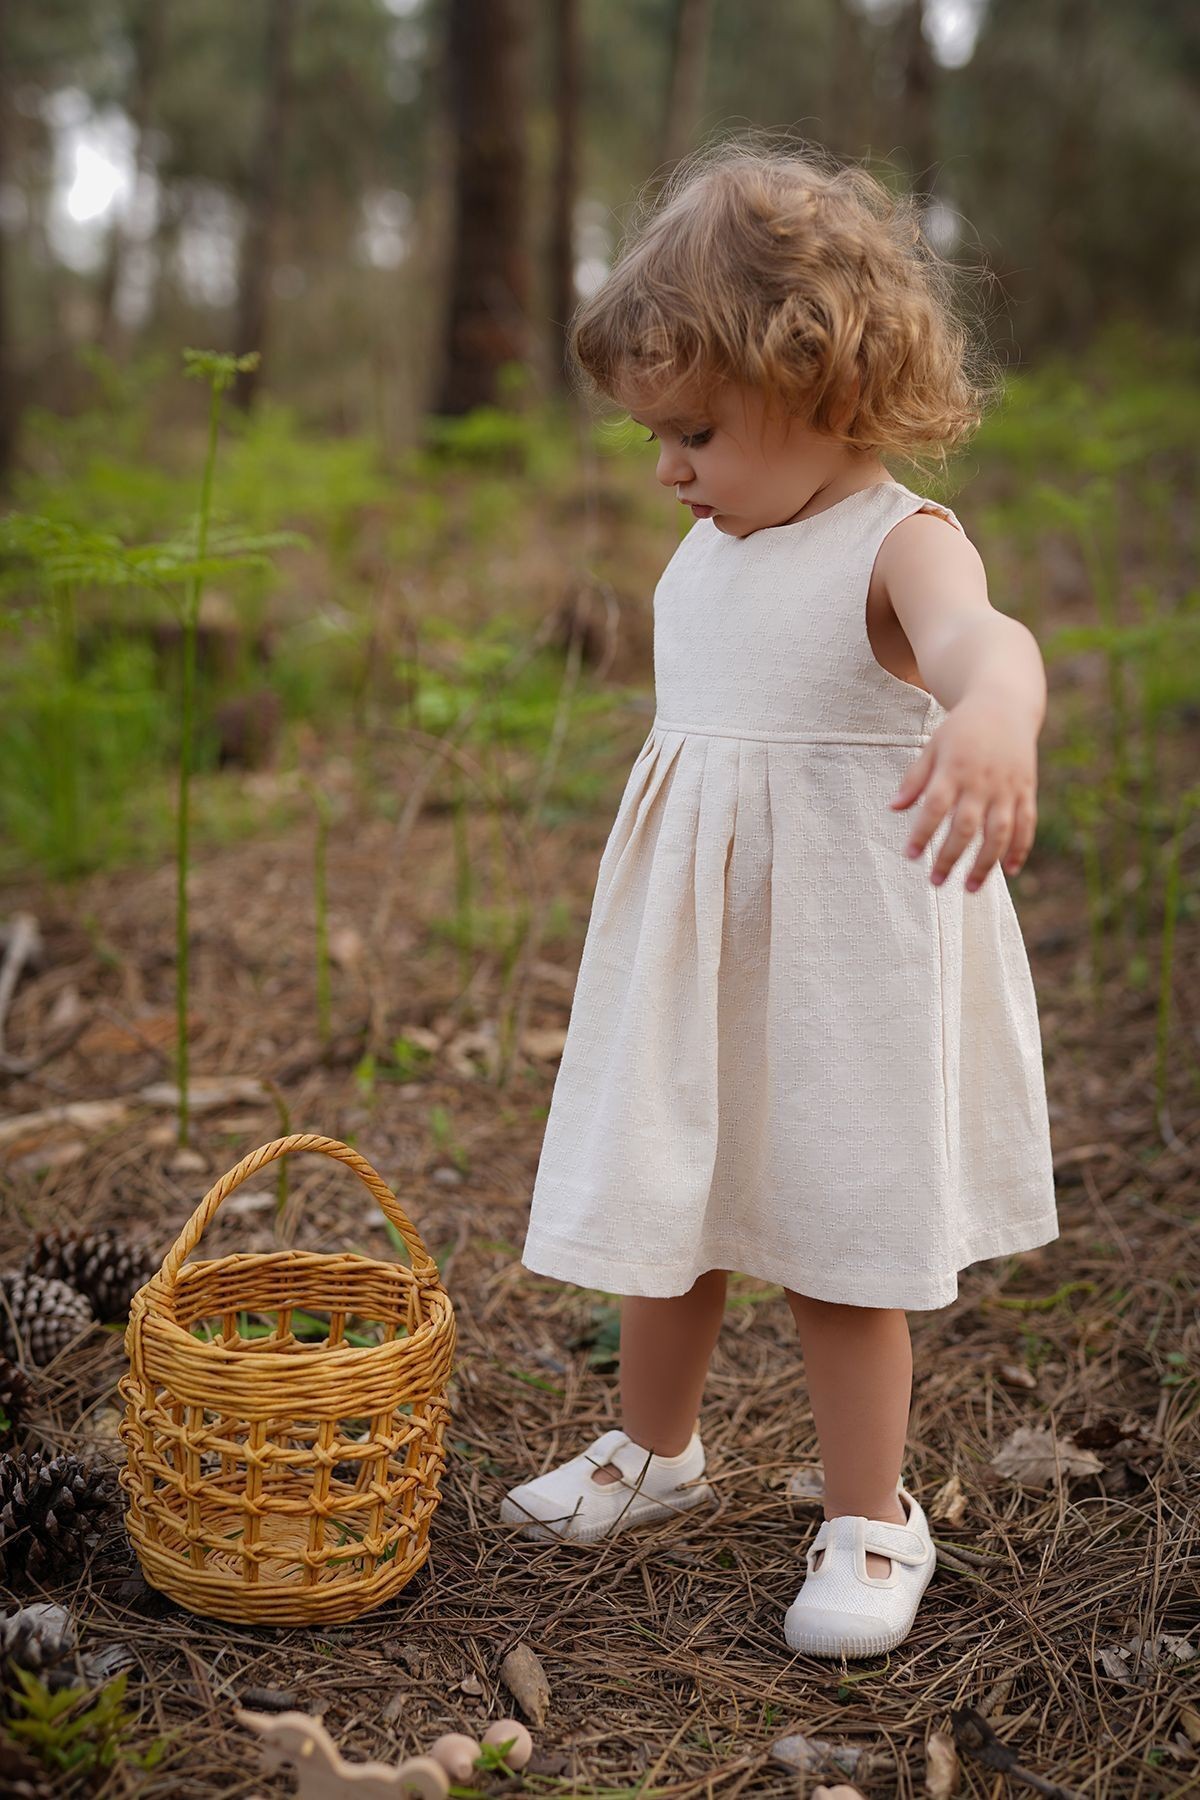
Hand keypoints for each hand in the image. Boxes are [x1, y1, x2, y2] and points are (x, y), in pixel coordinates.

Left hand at [889, 696, 1037, 891]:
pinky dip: (1020, 848)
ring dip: (986, 863)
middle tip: (936, 882)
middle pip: (966, 826)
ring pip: (999, 832)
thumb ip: (915, 778)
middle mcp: (981, 781)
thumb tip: (894, 808)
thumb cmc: (962, 730)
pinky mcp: (1026, 789)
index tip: (910, 856)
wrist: (1004, 705)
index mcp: (954, 768)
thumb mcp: (933, 746)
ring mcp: (1007, 787)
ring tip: (971, 888)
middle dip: (951, 856)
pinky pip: (1026, 824)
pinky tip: (1010, 870)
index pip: (935, 807)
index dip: (922, 833)